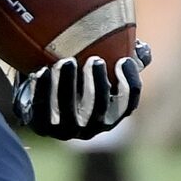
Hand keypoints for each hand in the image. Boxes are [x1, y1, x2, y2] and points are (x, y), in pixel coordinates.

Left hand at [16, 42, 148, 140]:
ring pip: (68, 110)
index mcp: (110, 114)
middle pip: (99, 109)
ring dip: (69, 84)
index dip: (129, 84)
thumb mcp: (98, 68)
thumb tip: (141, 50)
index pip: (128, 105)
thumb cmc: (76, 77)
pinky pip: (42, 111)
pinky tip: (43, 70)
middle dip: (98, 84)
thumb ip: (123, 56)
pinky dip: (44, 90)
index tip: (123, 60)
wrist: (39, 93)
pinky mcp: (41, 127)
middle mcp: (90, 128)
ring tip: (66, 61)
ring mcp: (65, 130)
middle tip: (93, 60)